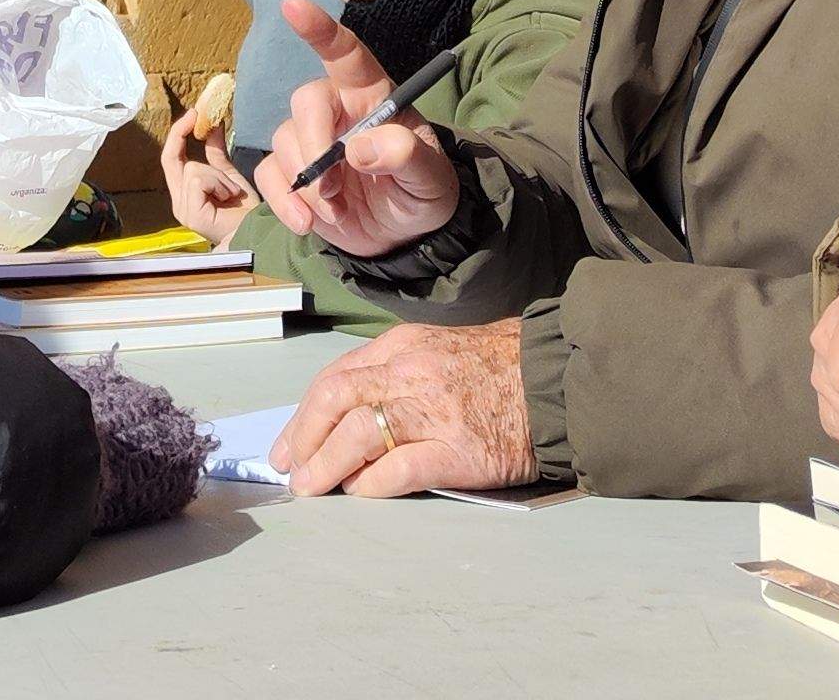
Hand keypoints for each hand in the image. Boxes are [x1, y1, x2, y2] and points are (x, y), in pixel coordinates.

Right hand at [159, 106, 254, 244]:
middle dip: (182, 133)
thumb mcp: (228, 173)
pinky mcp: (191, 214)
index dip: (178, 134)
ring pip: (192, 169)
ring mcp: (183, 209)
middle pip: (171, 158)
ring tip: (232, 191)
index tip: (193, 113)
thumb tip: (213, 125)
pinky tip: (229, 196)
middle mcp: (179, 200)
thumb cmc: (244, 208)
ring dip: (218, 175)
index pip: (171, 158)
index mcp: (185, 191)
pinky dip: (218, 184)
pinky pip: (199, 181)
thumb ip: (216, 152)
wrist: (257, 231)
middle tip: (197, 115)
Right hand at [248, 0, 457, 254]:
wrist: (404, 237)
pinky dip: (283, 202)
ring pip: (284, 141)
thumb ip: (406, 158)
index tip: (292, 5)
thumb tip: (361, 149)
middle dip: (314, 144)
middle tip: (335, 188)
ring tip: (335, 213)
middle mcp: (337, 109)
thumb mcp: (432, 180)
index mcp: (373, 96)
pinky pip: (268, 175)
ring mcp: (311, 140)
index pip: (346, 54)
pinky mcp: (291, 174)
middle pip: (306, 102)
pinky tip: (307, 224)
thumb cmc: (422, 191)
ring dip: (306, 184)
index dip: (319, 28)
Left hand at [272, 322, 536, 497]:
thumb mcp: (433, 351)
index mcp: (400, 346)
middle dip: (302, 438)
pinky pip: (399, 469)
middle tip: (290, 471)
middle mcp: (410, 371)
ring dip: (326, 465)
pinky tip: (360, 493)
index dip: (302, 416)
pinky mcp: (457, 449)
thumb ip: (390, 375)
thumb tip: (340, 418)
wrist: (551, 379)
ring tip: (312, 489)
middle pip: (335, 400)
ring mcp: (433, 410)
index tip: (287, 446)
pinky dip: (371, 485)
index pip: (334, 378)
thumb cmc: (492, 369)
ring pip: (358, 433)